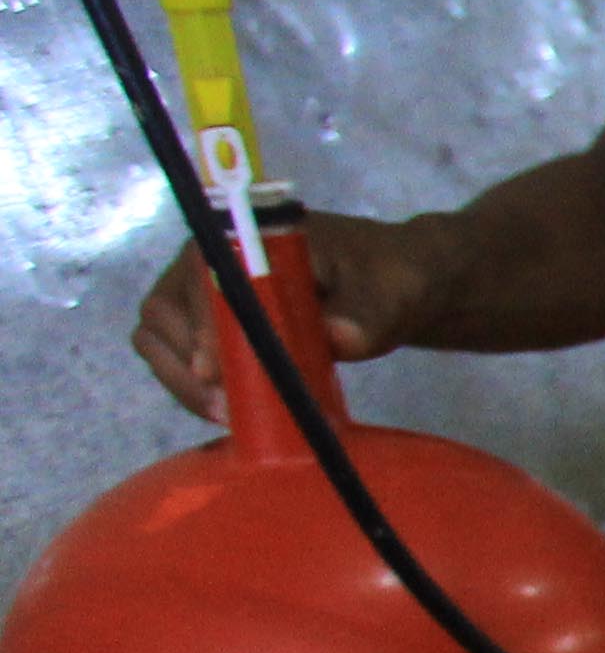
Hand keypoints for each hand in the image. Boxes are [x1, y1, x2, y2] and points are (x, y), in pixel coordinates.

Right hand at [131, 210, 446, 419]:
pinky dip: (193, 386)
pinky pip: (179, 356)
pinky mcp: (209, 322)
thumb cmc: (392, 278)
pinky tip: (229, 412)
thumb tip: (340, 336)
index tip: (215, 374)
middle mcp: (211, 258)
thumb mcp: (393, 293)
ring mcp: (203, 291)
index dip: (202, 327)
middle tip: (227, 410)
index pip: (199, 279)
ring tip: (227, 417)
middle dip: (187, 366)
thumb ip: (368, 313)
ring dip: (184, 382)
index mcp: (246, 235)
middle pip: (163, 312)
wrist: (396, 286)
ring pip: (160, 339)